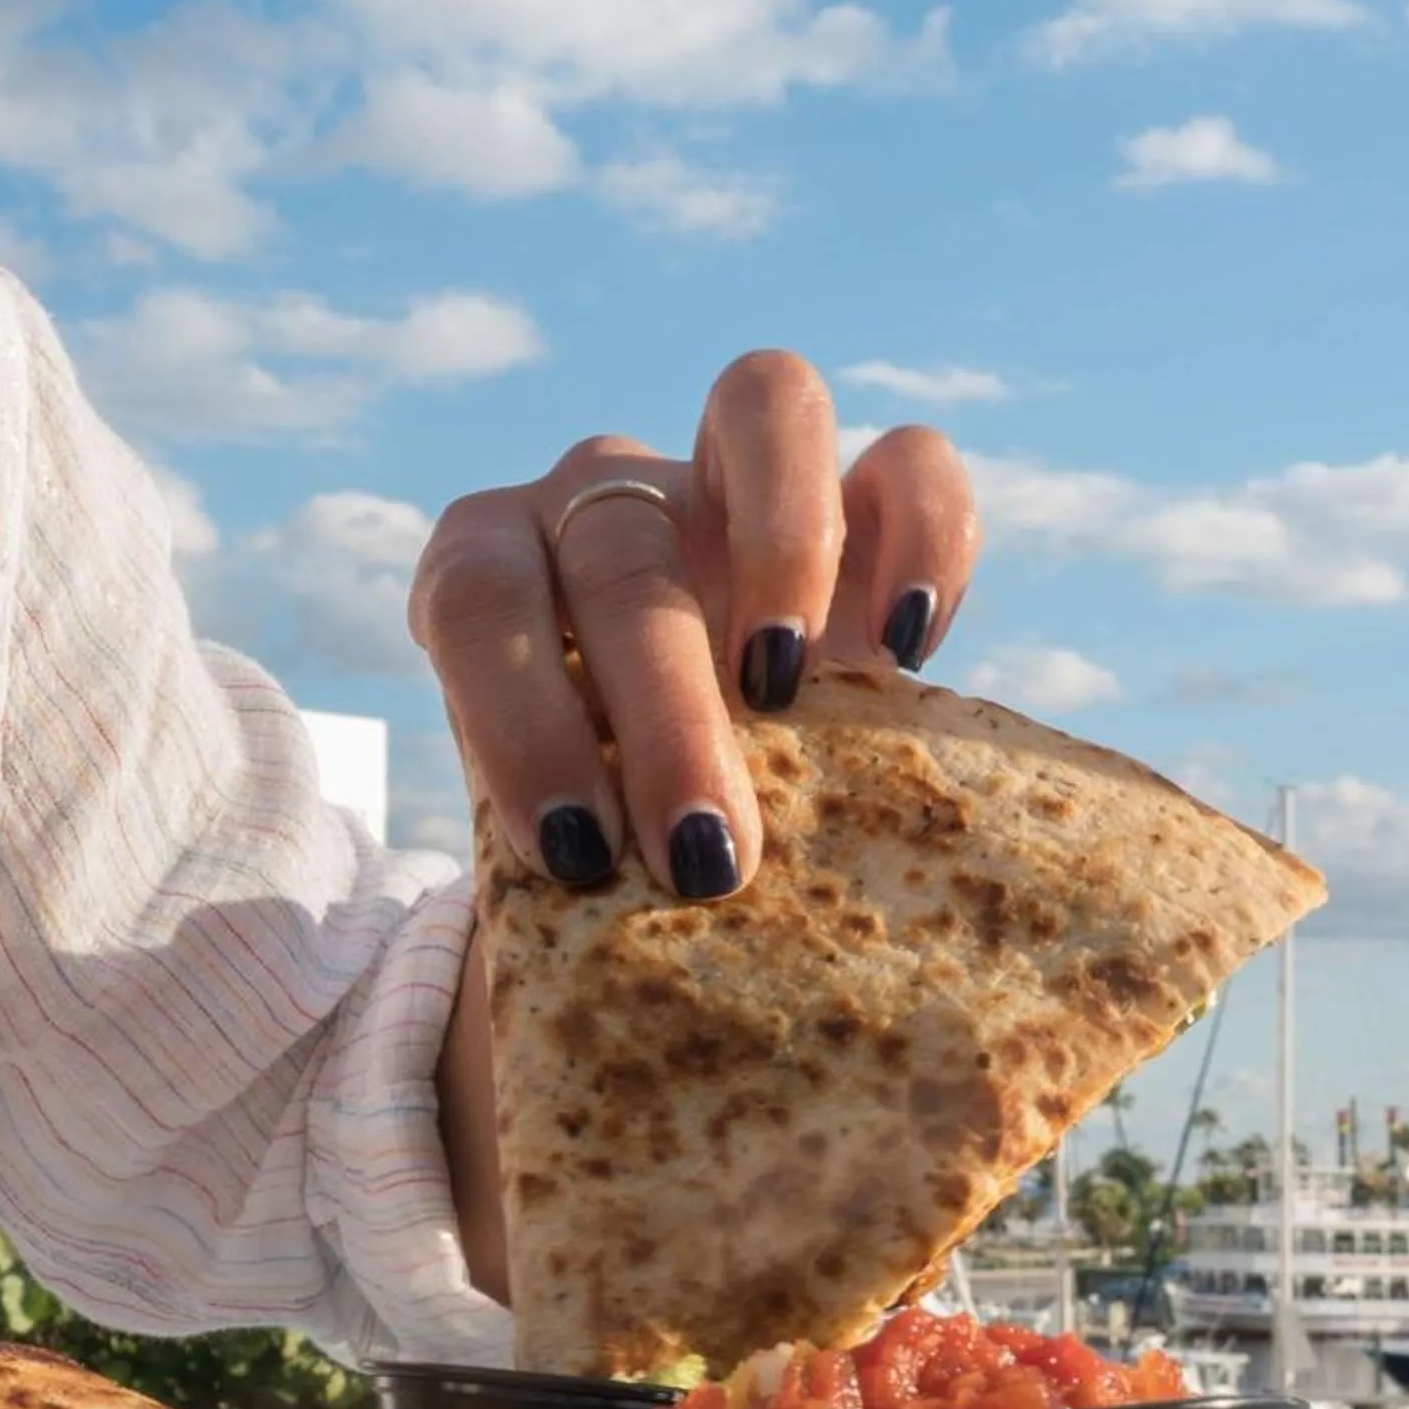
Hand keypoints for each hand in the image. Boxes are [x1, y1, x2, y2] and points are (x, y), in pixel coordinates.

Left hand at [409, 350, 979, 900]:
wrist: (683, 807)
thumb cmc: (604, 840)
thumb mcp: (555, 847)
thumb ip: (565, 862)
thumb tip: (596, 1005)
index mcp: (492, 566)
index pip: (480, 598)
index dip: (518, 720)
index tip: (576, 858)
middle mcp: (604, 494)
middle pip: (623, 550)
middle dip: (664, 714)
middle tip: (704, 858)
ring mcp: (733, 476)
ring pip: (768, 403)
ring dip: (785, 545)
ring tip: (792, 692)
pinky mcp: (864, 501)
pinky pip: (914, 460)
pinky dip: (928, 541)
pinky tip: (908, 651)